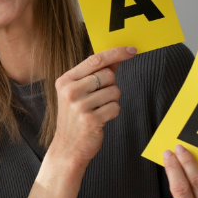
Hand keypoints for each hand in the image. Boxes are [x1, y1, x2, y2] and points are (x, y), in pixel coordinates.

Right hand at [51, 46, 136, 167]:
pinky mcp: (91, 120)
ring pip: (114, 91)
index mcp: (65, 80)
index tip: (132, 50)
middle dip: (111, 85)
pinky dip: (113, 113)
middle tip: (99, 98)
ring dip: (112, 101)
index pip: (95, 59)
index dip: (116, 53)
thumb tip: (116, 57)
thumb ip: (96, 73)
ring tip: (98, 110)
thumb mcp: (79, 92)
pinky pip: (115, 107)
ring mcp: (79, 106)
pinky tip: (101, 119)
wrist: (67, 147)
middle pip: (108, 75)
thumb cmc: (75, 117)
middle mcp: (70, 91)